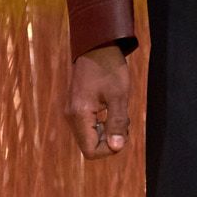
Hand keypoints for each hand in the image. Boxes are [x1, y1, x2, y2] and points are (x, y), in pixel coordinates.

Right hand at [64, 43, 131, 159]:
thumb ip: (117, 123)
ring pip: (90, 136)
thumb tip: (116, 148)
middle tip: (124, 121)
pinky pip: (89, 126)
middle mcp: (72, 116)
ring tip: (119, 112)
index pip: (91, 151)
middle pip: (90, 146)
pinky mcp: (76, 107)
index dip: (109, 149)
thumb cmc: (109, 68)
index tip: (122, 132)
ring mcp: (72, 112)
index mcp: (79, 115)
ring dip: (108, 131)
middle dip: (110, 140)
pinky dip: (103, 124)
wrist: (97, 46)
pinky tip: (112, 109)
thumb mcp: (119, 96)